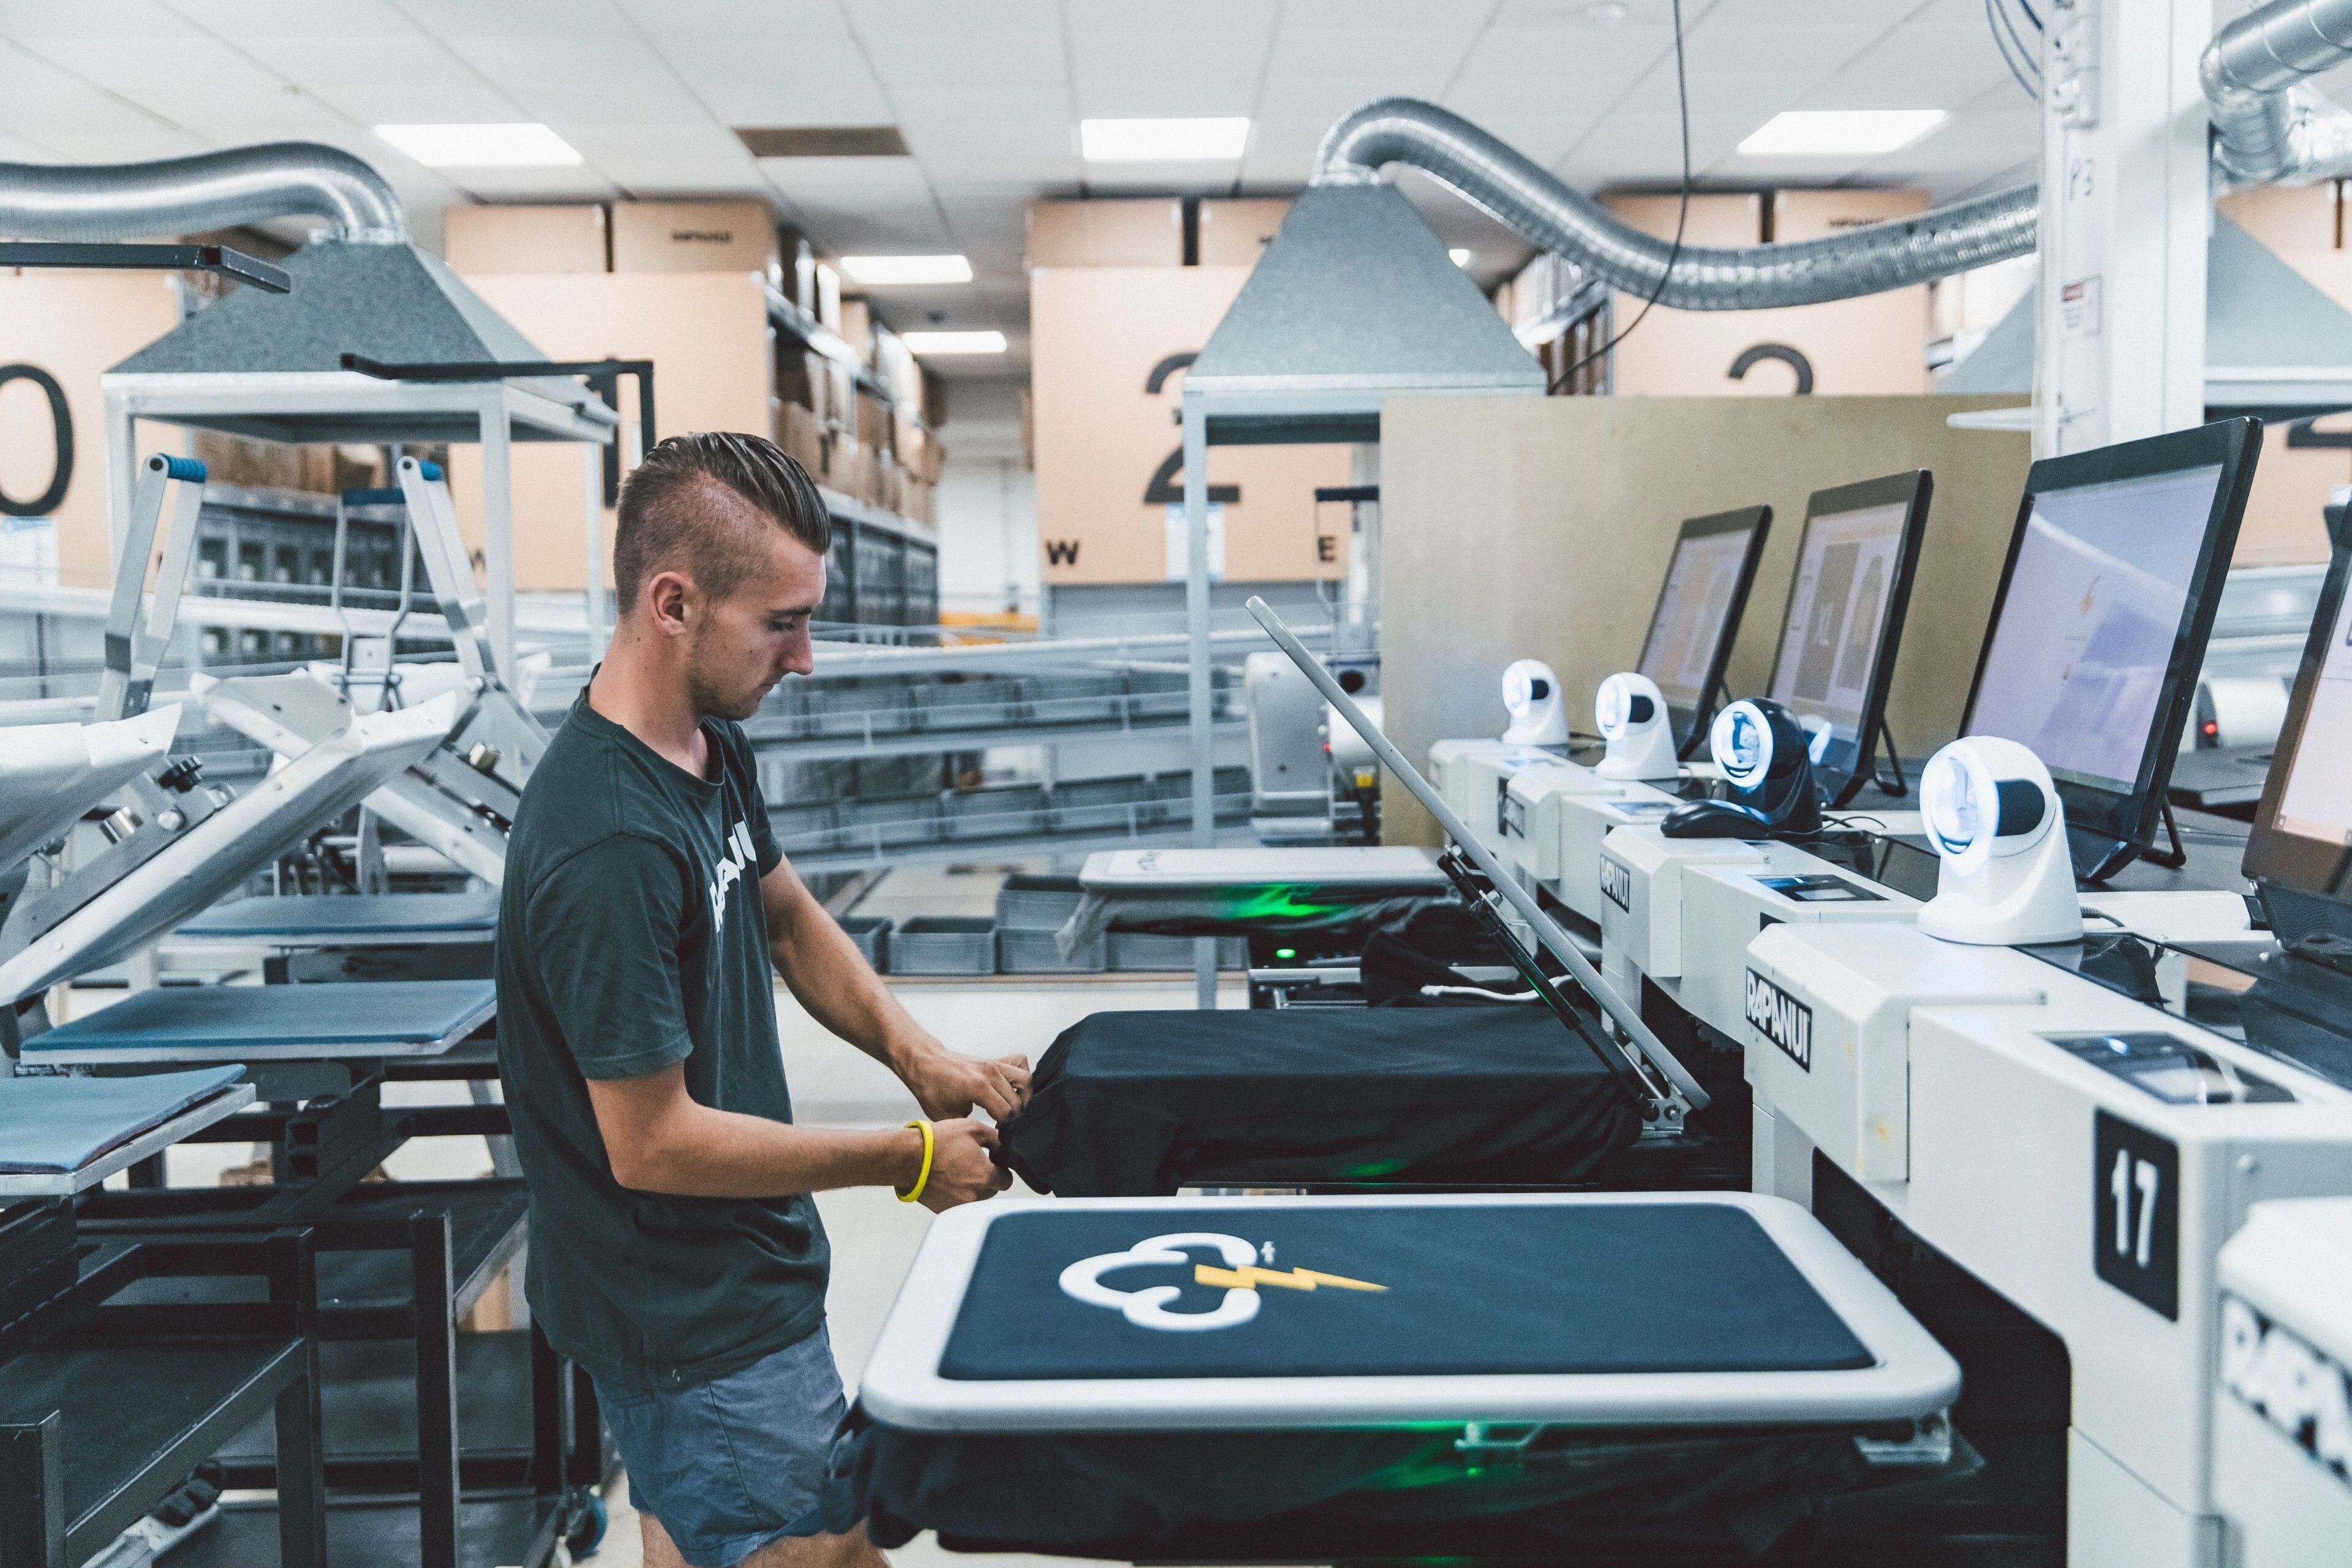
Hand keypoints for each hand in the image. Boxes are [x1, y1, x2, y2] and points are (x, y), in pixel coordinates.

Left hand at [905, 1046, 1031, 1121]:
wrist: (924, 1062)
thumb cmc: (931, 1089)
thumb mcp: (947, 1116)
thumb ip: (971, 1127)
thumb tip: (987, 1137)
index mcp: (978, 1088)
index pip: (1007, 1113)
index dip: (1003, 1126)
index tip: (995, 1131)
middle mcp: (990, 1073)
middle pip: (1018, 1101)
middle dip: (1013, 1116)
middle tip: (1002, 1123)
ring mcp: (994, 1064)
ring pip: (1026, 1080)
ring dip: (1023, 1096)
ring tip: (1012, 1106)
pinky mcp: (994, 1060)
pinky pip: (1019, 1062)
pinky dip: (1021, 1075)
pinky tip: (1012, 1088)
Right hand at [918, 1118, 1011, 1211]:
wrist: (907, 1158)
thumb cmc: (939, 1141)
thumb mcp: (972, 1129)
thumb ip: (994, 1138)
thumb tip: (1002, 1145)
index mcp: (984, 1176)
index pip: (1006, 1180)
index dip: (1001, 1170)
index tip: (992, 1162)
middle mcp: (974, 1195)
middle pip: (992, 1190)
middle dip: (987, 1178)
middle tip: (973, 1164)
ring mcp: (959, 1205)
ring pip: (976, 1198)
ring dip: (973, 1187)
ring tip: (958, 1171)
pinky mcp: (945, 1209)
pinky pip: (960, 1203)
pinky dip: (957, 1194)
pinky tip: (947, 1180)